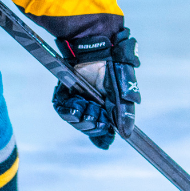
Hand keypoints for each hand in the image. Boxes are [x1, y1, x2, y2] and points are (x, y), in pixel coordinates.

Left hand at [53, 28, 140, 149]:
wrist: (97, 48)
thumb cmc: (114, 66)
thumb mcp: (123, 90)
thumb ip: (125, 112)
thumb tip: (127, 134)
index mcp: (108, 105)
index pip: (104, 128)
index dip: (103, 137)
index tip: (105, 142)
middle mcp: (93, 103)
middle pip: (89, 127)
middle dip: (92, 125)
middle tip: (97, 115)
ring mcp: (79, 98)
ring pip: (75, 120)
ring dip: (80, 117)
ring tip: (85, 105)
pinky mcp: (65, 92)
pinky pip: (62, 108)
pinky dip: (67, 108)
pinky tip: (74, 101)